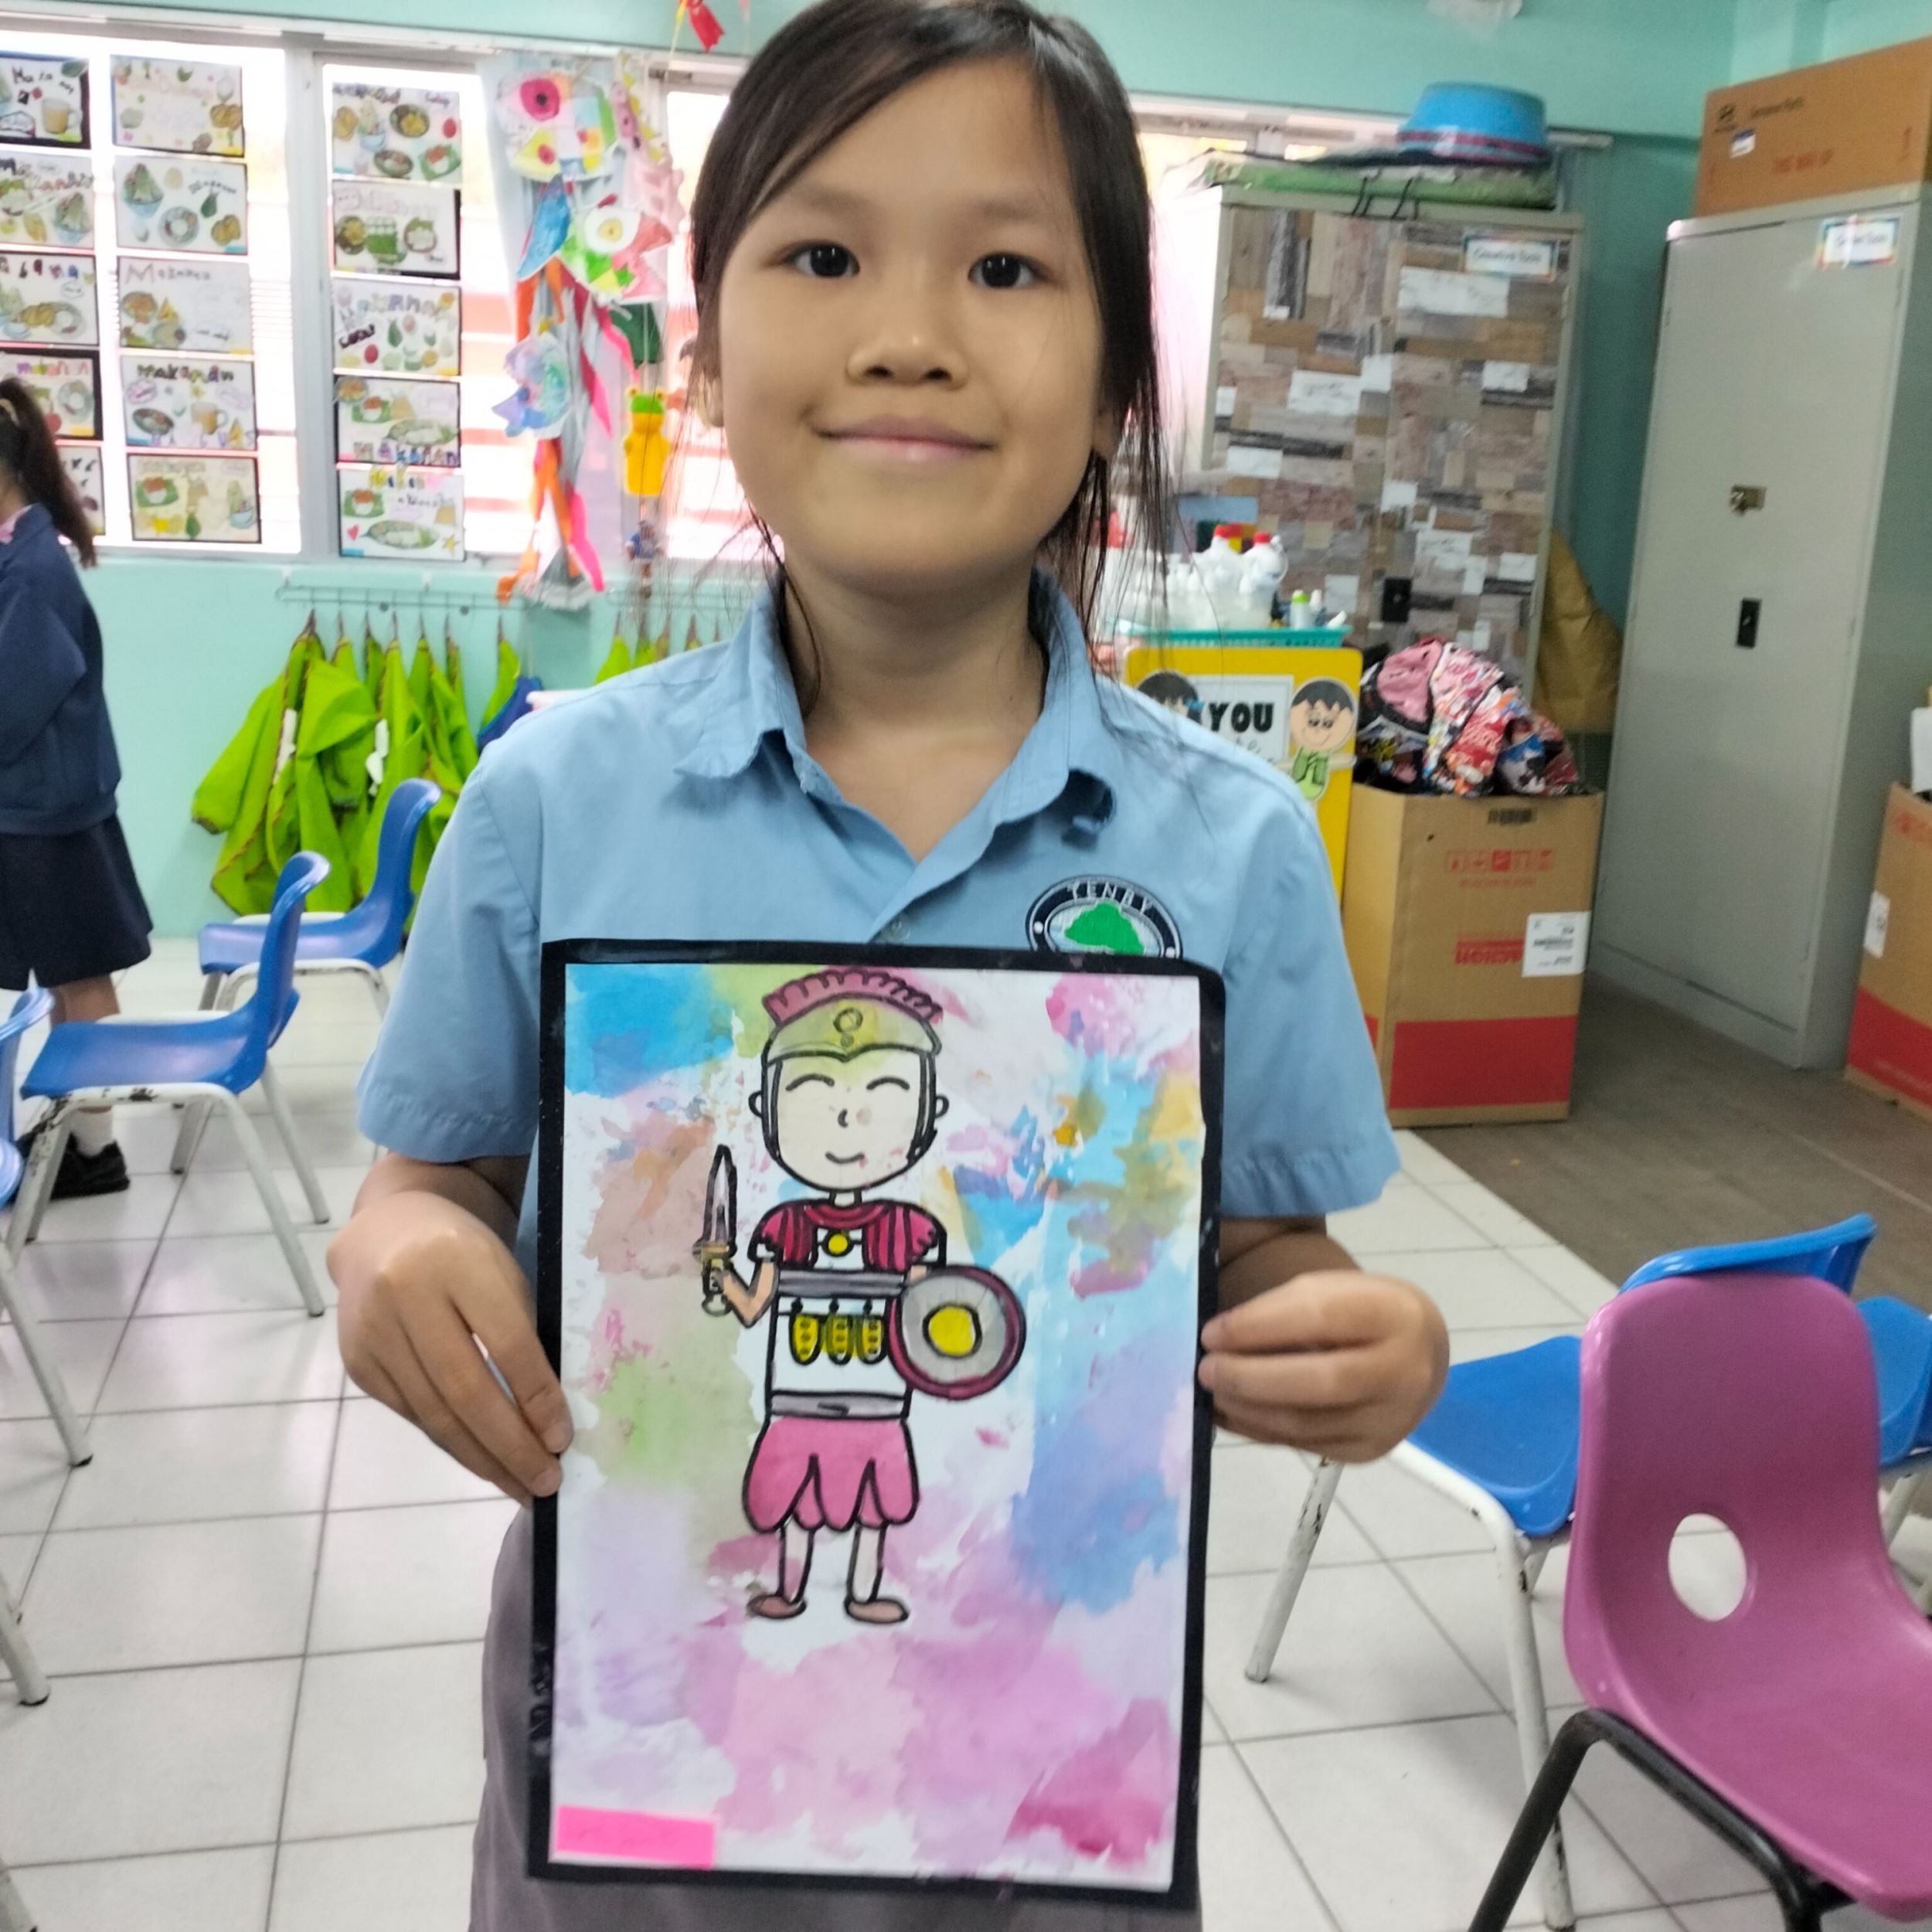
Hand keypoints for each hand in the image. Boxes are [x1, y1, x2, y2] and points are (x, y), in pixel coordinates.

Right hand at [332, 1192, 572, 1504]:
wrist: (385, 1232)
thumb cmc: (462, 1253)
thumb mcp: (501, 1272)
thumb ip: (520, 1331)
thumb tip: (548, 1417)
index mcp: (457, 1262)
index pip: (505, 1342)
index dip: (536, 1396)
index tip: (563, 1439)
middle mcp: (406, 1296)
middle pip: (464, 1389)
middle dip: (510, 1445)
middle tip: (546, 1482)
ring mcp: (374, 1333)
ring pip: (434, 1413)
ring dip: (481, 1459)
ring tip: (519, 1485)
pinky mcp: (357, 1362)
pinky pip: (412, 1413)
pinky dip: (451, 1440)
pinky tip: (481, 1460)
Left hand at [1198, 1271, 1447, 1461]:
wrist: (1419, 1352)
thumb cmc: (1362, 1312)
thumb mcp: (1332, 1291)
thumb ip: (1283, 1311)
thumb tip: (1220, 1343)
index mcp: (1394, 1314)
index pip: (1321, 1317)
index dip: (1259, 1326)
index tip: (1212, 1333)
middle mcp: (1404, 1372)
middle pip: (1321, 1381)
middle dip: (1251, 1377)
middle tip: (1206, 1370)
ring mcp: (1390, 1419)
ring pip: (1308, 1423)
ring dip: (1249, 1409)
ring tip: (1212, 1393)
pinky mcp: (1370, 1450)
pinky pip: (1304, 1444)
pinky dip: (1259, 1430)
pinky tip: (1231, 1414)